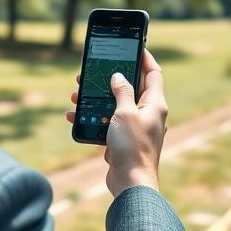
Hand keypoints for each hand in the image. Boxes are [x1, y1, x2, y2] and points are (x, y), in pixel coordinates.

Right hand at [65, 49, 167, 196]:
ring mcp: (136, 128)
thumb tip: (118, 76)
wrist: (131, 184)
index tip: (135, 46)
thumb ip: (121, 91)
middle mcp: (148, 114)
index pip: (153, 73)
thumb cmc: (133, 147)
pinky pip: (108, 124)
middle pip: (129, 89)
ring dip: (96, 99)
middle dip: (109, 79)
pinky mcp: (124, 141)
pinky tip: (75, 117)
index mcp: (155, 104)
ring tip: (77, 95)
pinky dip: (93, 119)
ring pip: (115, 106)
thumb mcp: (125, 113)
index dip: (144, 58)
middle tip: (92, 72)